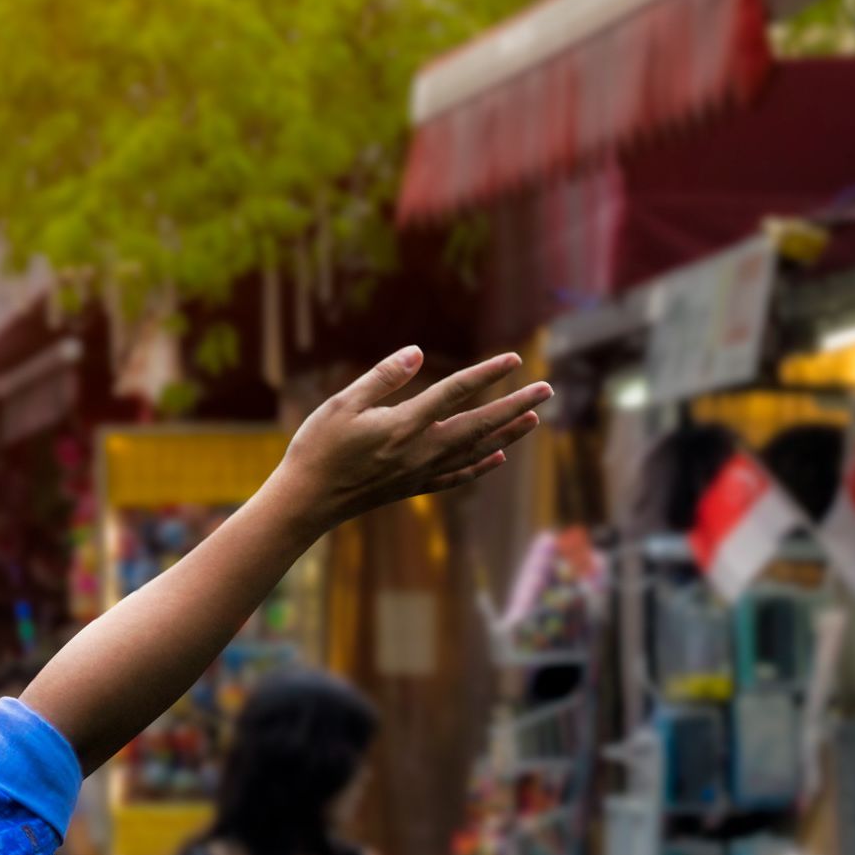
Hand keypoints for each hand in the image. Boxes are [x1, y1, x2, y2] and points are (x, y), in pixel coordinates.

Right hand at [275, 348, 552, 525]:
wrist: (308, 502)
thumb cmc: (318, 447)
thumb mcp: (342, 404)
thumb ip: (382, 377)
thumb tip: (418, 352)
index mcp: (405, 425)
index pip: (455, 392)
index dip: (486, 374)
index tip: (514, 359)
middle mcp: (422, 450)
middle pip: (480, 424)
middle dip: (515, 406)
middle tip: (546, 390)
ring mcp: (421, 472)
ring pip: (476, 451)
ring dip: (508, 434)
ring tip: (534, 419)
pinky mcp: (414, 487)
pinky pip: (458, 476)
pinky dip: (482, 465)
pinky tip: (498, 457)